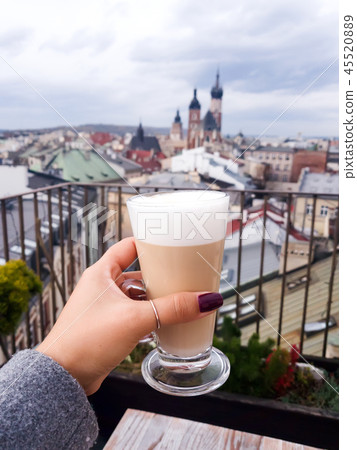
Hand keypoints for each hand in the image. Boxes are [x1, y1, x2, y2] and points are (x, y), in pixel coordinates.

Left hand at [36, 237, 222, 394]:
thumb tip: (207, 300)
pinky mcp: (108, 326)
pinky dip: (149, 316)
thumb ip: (173, 309)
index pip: (128, 246)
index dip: (150, 243)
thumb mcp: (135, 319)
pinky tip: (165, 323)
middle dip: (160, 276)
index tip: (173, 243)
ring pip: (137, 296)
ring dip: (156, 299)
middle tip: (184, 276)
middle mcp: (102, 287)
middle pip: (138, 273)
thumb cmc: (88, 340)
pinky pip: (134, 314)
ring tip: (180, 300)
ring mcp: (104, 307)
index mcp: (101, 273)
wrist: (64, 377)